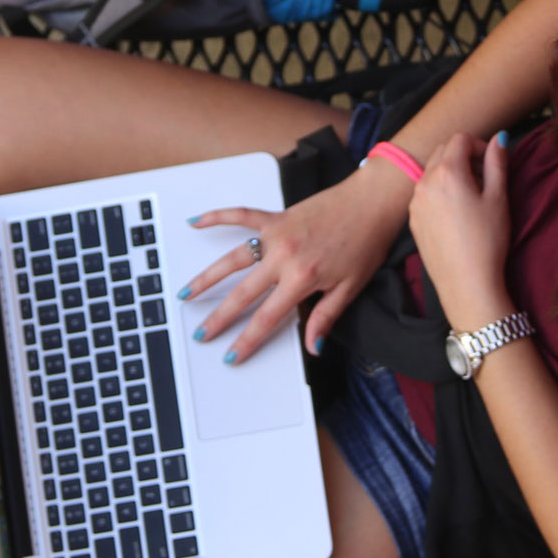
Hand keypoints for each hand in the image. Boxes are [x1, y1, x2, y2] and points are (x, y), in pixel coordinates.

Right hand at [181, 164, 412, 362]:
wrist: (371, 203)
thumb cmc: (365, 242)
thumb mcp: (350, 287)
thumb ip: (326, 317)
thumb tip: (314, 347)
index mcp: (302, 277)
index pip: (267, 316)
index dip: (247, 339)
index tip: (231, 354)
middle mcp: (283, 256)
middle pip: (242, 293)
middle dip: (219, 317)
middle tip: (201, 333)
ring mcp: (275, 234)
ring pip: (232, 259)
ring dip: (207, 277)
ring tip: (186, 293)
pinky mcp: (275, 216)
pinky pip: (240, 216)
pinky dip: (217, 217)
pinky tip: (196, 223)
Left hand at [407, 132, 514, 326]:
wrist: (466, 283)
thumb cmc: (488, 240)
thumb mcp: (499, 198)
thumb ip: (497, 163)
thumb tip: (500, 138)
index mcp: (448, 172)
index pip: (460, 139)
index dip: (480, 146)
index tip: (492, 164)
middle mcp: (425, 182)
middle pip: (443, 151)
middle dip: (464, 157)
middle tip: (484, 180)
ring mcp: (415, 201)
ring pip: (432, 171)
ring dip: (451, 173)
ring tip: (471, 198)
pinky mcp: (413, 219)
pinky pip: (424, 193)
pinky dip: (439, 191)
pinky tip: (456, 214)